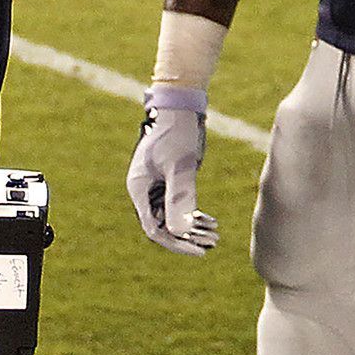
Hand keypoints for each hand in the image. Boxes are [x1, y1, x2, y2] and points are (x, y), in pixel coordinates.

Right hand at [126, 85, 218, 255]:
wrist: (181, 105)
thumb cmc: (177, 131)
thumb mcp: (181, 167)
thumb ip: (179, 198)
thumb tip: (180, 231)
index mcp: (139, 188)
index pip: (154, 229)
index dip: (176, 243)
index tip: (199, 250)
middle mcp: (144, 190)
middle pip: (162, 226)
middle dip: (187, 237)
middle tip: (212, 243)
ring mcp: (155, 186)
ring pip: (171, 217)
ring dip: (192, 227)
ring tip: (215, 234)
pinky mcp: (167, 180)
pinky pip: (177, 205)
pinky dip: (192, 214)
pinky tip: (210, 220)